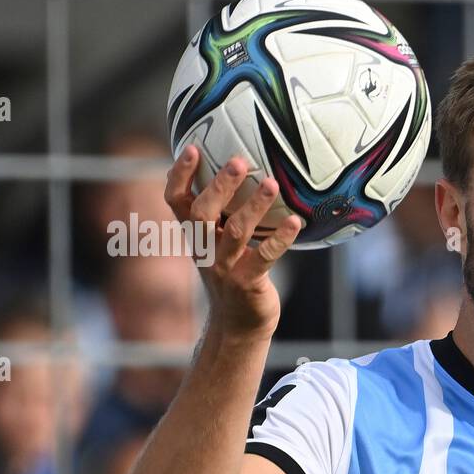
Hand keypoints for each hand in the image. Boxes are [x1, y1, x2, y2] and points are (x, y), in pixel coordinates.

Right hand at [164, 146, 301, 340]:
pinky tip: (296, 222)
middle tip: (239, 161)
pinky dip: (281, 238)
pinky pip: (266, 256)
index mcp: (194, 237)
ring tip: (272, 183)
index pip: (177, 202)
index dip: (180, 176)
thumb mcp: (215, 245)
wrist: (237, 324)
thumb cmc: (231, 275)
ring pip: (236, 232)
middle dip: (220, 186)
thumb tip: (230, 173)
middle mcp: (205, 250)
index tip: (193, 148)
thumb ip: (217, 217)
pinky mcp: (248, 283)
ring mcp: (225, 268)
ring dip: (255, 206)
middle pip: (203, 214)